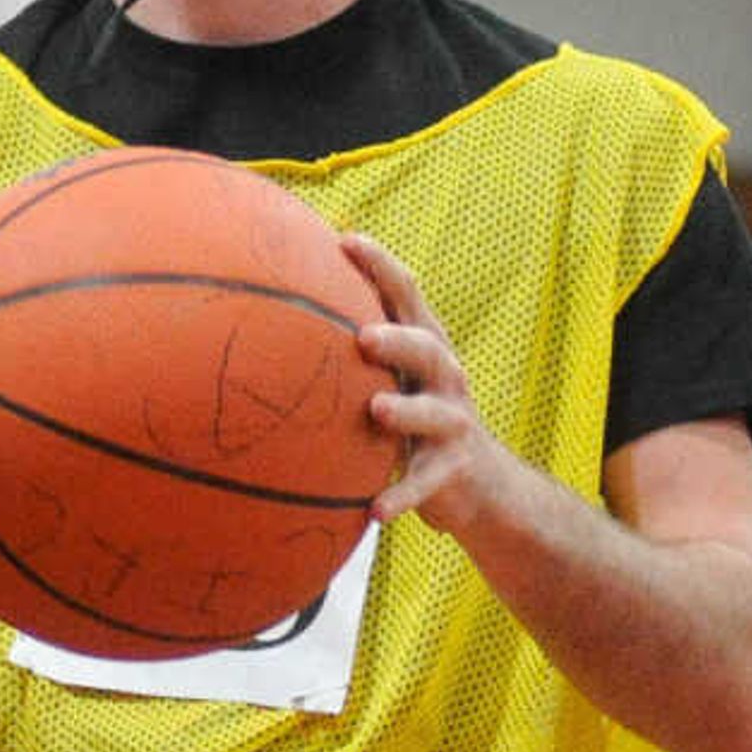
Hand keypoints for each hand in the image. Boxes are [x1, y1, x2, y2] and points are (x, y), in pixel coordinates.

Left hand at [347, 234, 517, 537]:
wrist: (479, 486)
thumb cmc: (417, 419)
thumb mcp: (395, 378)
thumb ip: (356, 348)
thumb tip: (272, 310)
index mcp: (425, 347)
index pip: (408, 296)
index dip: (382, 266)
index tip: (346, 240)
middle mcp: (447, 379)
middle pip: (429, 348)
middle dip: (399, 339)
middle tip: (364, 336)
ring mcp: (454, 425)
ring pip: (435, 414)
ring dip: (406, 411)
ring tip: (376, 410)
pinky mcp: (453, 472)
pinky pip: (426, 485)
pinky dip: (402, 495)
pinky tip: (374, 510)